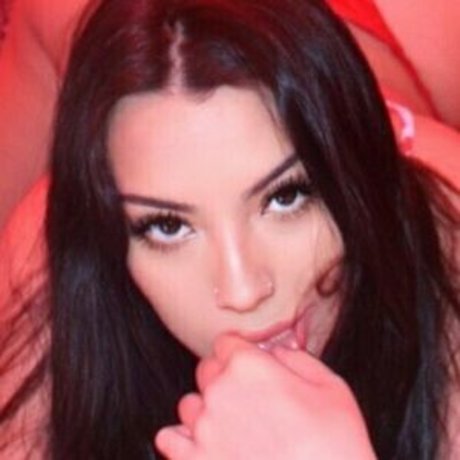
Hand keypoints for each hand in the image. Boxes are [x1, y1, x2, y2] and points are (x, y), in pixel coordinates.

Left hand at [155, 334, 376, 459]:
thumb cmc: (335, 447)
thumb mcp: (331, 387)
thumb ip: (297, 358)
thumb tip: (277, 352)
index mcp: (249, 366)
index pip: (226, 342)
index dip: (240, 352)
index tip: (250, 365)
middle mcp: (219, 391)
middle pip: (206, 369)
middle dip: (224, 376)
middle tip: (248, 397)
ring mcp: (203, 429)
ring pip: (190, 404)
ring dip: (206, 409)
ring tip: (231, 426)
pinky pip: (170, 439)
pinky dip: (183, 440)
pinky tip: (204, 445)